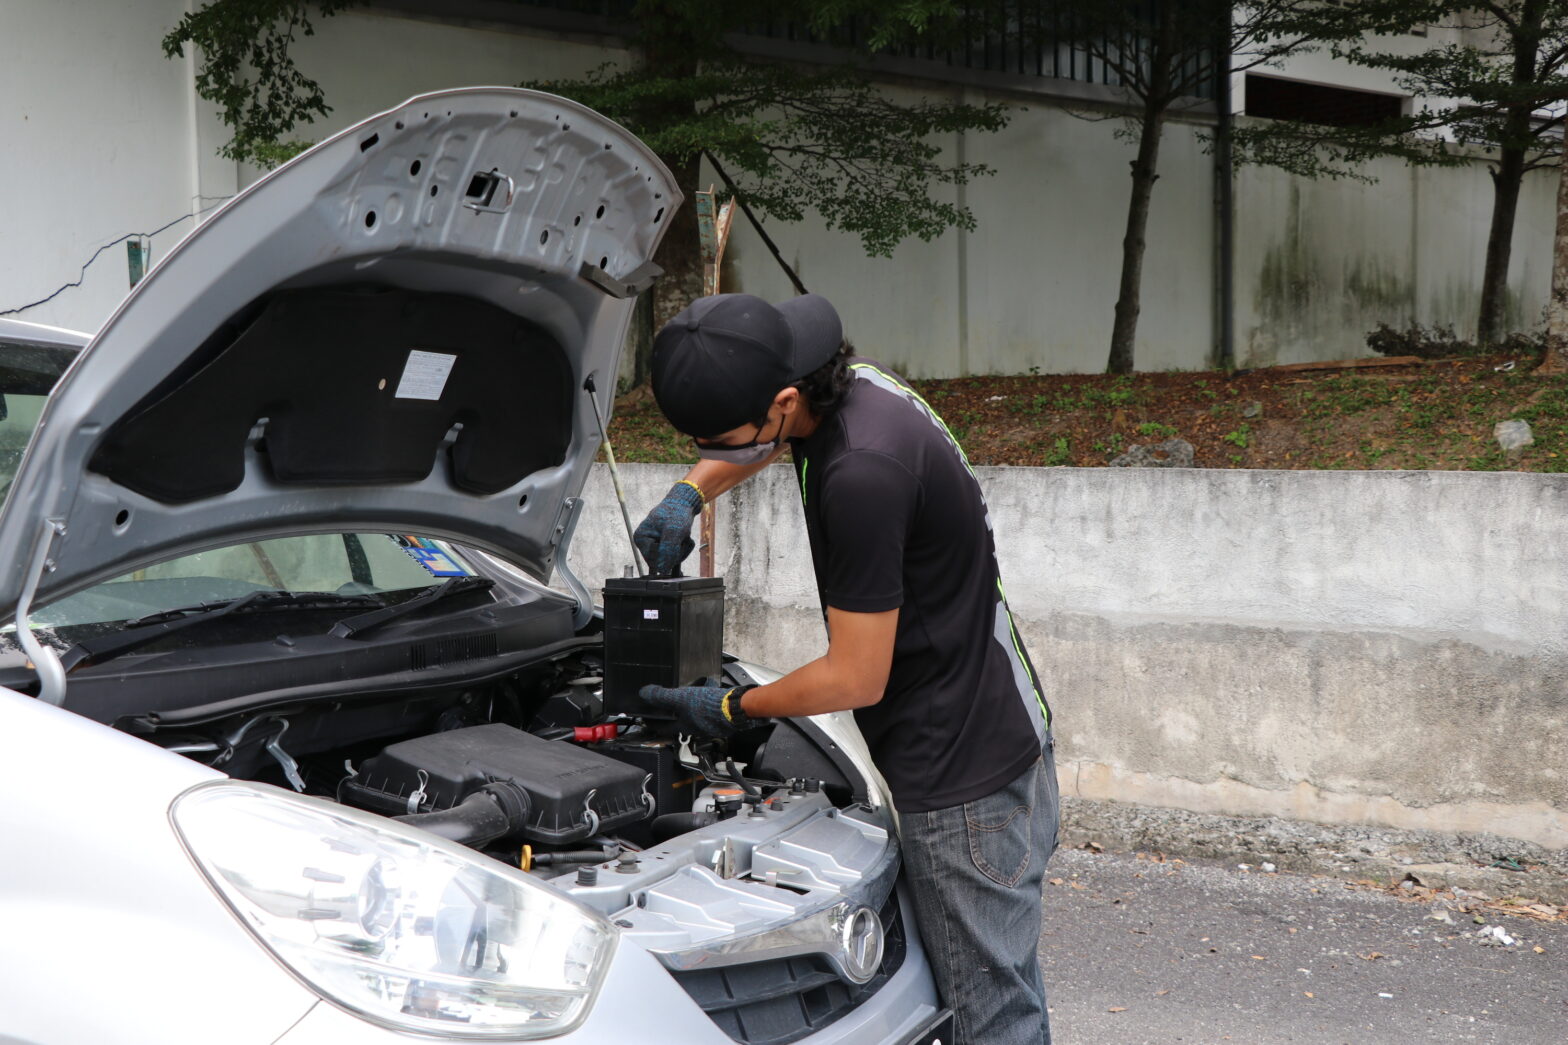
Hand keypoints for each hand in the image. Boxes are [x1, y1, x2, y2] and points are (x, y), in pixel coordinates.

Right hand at [633, 481, 703, 577]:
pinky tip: (686, 539)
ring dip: (681, 550)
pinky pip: (674, 556)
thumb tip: (663, 569)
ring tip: (685, 537)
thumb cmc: (677, 513)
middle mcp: (645, 543)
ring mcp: (654, 544)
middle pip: (661, 562)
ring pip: (669, 560)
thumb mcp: (674, 531)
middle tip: (683, 540)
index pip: (653, 560)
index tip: (678, 544)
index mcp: (641, 538)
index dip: (668, 556)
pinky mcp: (663, 545)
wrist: (684, 503)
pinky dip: (683, 549)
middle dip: (676, 553)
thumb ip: (668, 550)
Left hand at [640, 682, 756, 736]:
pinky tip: (700, 694)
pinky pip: (702, 709)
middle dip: (667, 715)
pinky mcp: (716, 715)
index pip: (661, 727)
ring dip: (683, 708)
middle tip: (659, 708)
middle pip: (676, 722)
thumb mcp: (680, 698)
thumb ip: (661, 696)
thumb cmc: (710, 707)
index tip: (644, 719)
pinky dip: (697, 702)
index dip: (650, 722)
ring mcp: (706, 722)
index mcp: (683, 726)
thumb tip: (644, 693)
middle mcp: (694, 727)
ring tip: (679, 697)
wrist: (736, 708)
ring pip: (689, 716)